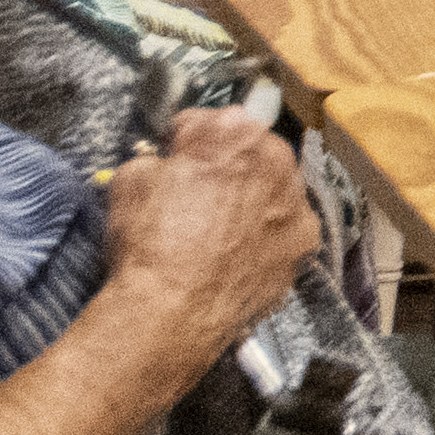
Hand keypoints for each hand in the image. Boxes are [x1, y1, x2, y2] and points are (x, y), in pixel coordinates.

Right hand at [98, 110, 313, 359]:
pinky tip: (242, 255)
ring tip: (221, 232)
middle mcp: (278, 158)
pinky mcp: (305, 244)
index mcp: (235, 130)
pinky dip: (268, 238)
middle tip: (197, 199)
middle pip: (250, 153)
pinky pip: (285, 231)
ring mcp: (298, 202)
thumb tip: (168, 164)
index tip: (173, 163)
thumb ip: (157, 158)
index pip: (206, 123)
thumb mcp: (129, 179)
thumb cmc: (148, 239)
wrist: (172, 312)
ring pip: (274, 190)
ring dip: (254, 200)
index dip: (184, 145)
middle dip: (227, 168)